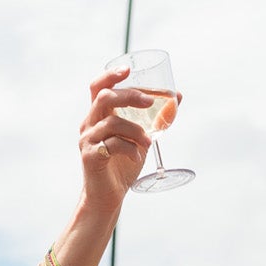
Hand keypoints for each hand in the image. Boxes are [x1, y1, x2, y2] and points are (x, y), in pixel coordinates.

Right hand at [78, 67, 155, 205]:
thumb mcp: (140, 138)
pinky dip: (130, 149)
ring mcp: (88, 140)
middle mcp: (89, 124)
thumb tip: (177, 97)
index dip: (110, 75)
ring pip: (112, 123)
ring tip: (148, 142)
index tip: (127, 70)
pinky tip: (137, 157)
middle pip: (105, 98)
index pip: (98, 87)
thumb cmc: (122, 165)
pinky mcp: (91, 156)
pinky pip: (113, 144)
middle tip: (149, 102)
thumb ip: (153, 120)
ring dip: (136, 131)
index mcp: (98, 116)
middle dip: (129, 96)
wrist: (108, 196)